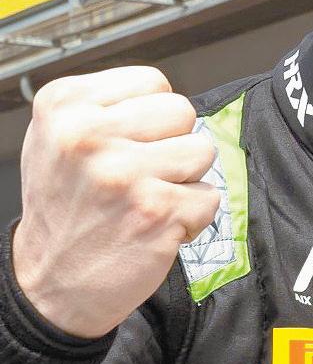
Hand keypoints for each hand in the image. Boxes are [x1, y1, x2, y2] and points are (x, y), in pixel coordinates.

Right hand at [13, 68, 218, 338]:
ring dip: (186, 179)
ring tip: (151, 198)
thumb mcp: (55, 137)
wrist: (52, 282)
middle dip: (174, 143)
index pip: (153, 82)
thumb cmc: (63, 209)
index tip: (133, 142)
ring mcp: (125, 173)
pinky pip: (209, 197)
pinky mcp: (157, 211)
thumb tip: (163, 96)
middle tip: (145, 174)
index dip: (153, 116)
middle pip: (182, 111)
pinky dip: (192, 217)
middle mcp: (90, 134)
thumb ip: (102, 107)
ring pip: (202, 151)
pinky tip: (157, 225)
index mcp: (65, 105)